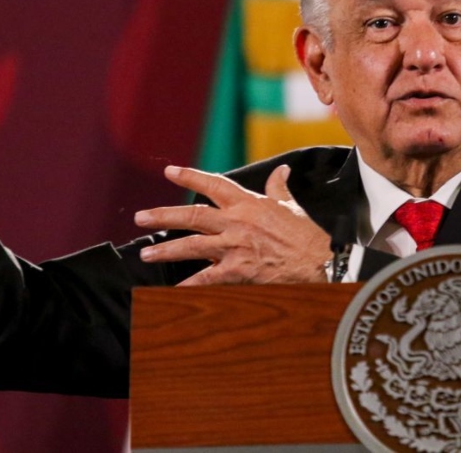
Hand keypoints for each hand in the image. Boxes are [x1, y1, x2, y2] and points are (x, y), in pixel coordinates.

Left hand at [134, 164, 331, 284]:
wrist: (320, 262)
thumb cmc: (306, 235)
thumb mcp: (290, 205)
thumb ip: (278, 186)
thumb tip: (281, 169)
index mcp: (248, 203)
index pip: (214, 184)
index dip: (190, 177)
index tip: (169, 171)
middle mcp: (237, 222)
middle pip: (193, 216)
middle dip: (163, 215)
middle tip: (140, 216)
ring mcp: (235, 247)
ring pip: (192, 246)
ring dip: (166, 250)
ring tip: (146, 254)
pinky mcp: (239, 270)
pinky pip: (207, 278)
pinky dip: (189, 285)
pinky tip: (172, 291)